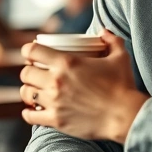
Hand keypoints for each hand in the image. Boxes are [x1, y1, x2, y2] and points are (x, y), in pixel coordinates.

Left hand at [20, 29, 148, 142]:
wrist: (126, 116)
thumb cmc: (123, 86)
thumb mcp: (120, 57)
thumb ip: (112, 40)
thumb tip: (104, 32)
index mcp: (66, 62)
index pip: (32, 51)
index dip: (28, 50)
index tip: (31, 53)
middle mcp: (56, 81)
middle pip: (25, 73)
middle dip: (28, 72)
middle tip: (35, 73)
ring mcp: (54, 102)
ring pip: (26, 93)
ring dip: (29, 91)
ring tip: (35, 91)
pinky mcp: (57, 120)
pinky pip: (31, 116)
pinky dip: (29, 113)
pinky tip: (32, 111)